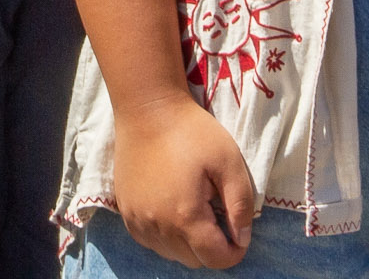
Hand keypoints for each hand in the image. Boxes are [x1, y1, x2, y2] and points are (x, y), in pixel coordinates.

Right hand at [109, 94, 258, 269]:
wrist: (147, 109)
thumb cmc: (192, 132)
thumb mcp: (229, 161)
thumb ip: (241, 205)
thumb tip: (242, 239)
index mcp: (186, 216)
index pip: (215, 259)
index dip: (235, 251)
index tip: (238, 229)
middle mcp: (158, 227)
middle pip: (193, 261)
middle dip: (211, 246)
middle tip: (216, 212)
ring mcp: (137, 221)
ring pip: (171, 254)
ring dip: (188, 243)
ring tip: (194, 207)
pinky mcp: (125, 212)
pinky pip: (151, 241)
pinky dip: (166, 236)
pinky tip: (173, 208)